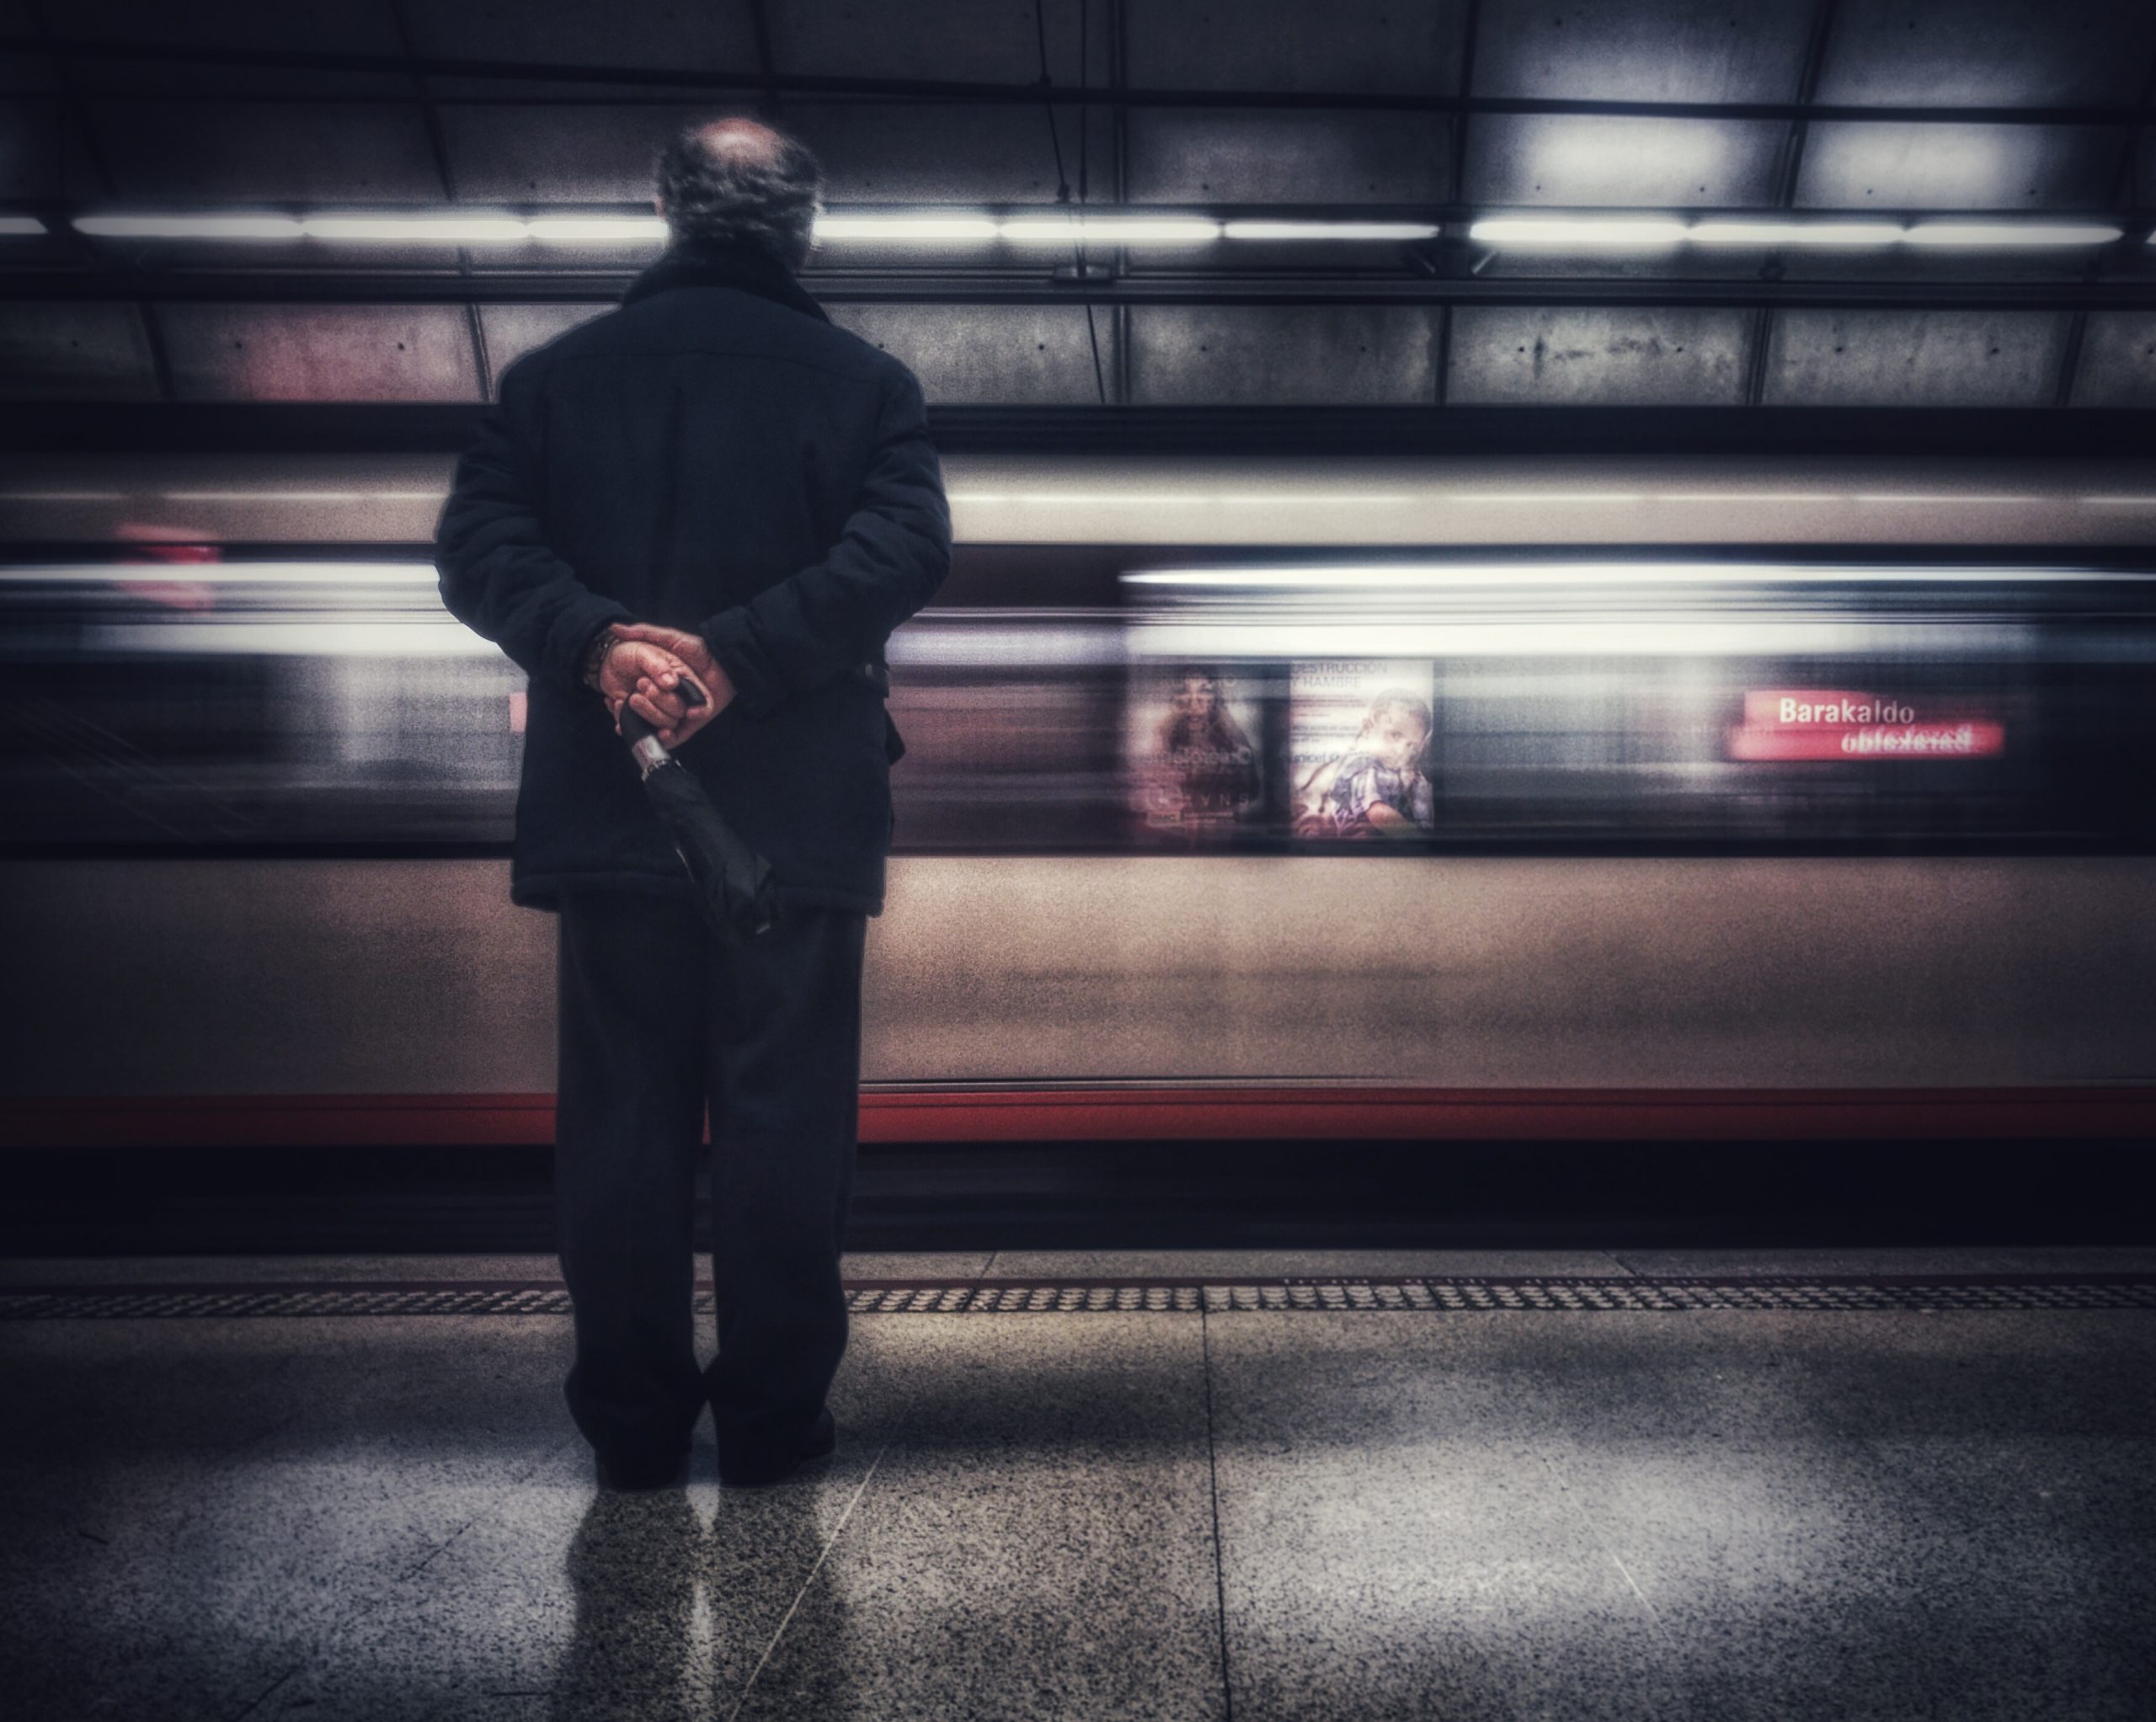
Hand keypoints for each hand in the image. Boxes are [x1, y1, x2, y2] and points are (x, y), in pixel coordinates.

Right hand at [605, 622, 735, 749]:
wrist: (726, 661)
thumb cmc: (699, 648)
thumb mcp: (669, 638)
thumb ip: (644, 632)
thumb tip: (615, 629)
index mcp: (660, 684)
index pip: (638, 697)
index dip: (624, 702)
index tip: (614, 700)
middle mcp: (669, 699)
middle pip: (648, 711)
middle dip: (640, 708)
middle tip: (633, 697)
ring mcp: (681, 712)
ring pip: (661, 724)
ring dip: (650, 721)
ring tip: (644, 715)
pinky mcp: (694, 723)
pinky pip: (679, 735)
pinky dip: (670, 736)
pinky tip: (664, 731)